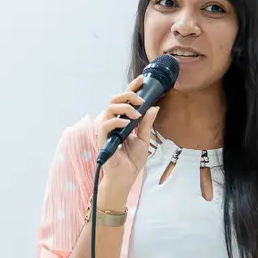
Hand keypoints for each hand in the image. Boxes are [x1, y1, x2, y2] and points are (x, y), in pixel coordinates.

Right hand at [96, 76, 158, 205]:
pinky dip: (117, 121)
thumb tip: (154, 107)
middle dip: (128, 94)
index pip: (125, 100)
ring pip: (109, 108)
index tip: (143, 79)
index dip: (132, 88)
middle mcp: (113, 122)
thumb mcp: (143, 140)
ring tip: (136, 114)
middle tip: (140, 99)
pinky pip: (106, 125)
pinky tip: (127, 124)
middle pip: (115, 99)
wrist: (125, 178)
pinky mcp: (103, 140)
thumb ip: (146, 124)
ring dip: (124, 107)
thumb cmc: (131, 161)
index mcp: (123, 121)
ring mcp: (107, 130)